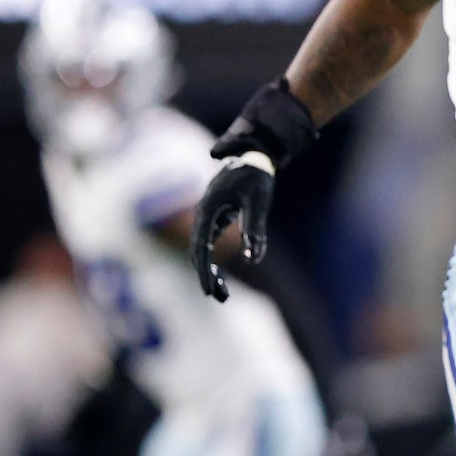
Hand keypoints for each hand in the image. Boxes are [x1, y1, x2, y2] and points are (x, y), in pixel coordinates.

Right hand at [192, 153, 275, 301]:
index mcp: (208, 209)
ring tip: (222, 295)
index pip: (201, 246)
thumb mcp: (258, 202)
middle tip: (219, 298)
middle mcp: (202, 214)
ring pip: (200, 249)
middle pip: (197, 252)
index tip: (209, 290)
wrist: (252, 156)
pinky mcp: (212, 218)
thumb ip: (254, 229)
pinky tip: (221, 276)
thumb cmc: (256, 178)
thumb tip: (253, 259)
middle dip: (206, 276)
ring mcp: (205, 216)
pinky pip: (207, 244)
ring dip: (209, 271)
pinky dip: (212, 260)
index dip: (204, 270)